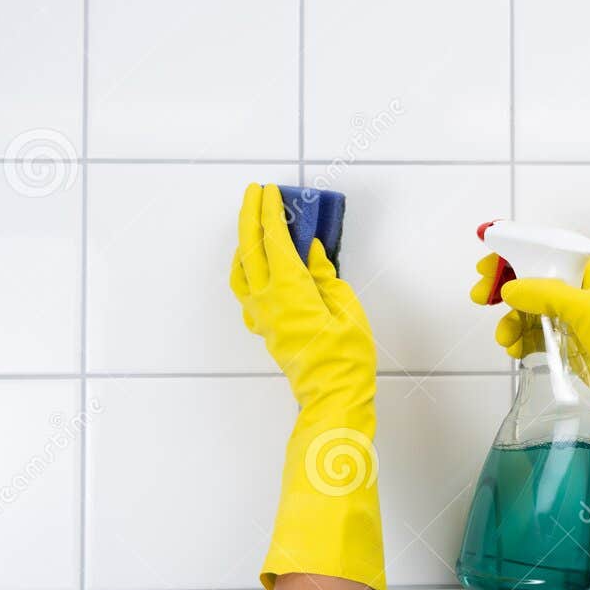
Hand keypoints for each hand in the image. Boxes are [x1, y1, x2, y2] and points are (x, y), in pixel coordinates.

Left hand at [232, 184, 385, 589]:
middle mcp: (268, 300)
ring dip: (244, 243)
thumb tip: (310, 254)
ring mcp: (262, 316)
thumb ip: (325, 276)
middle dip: (251, 217)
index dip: (270, 212)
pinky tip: (257, 264)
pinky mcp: (265, 328)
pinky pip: (247, 291)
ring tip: (253, 225)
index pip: (274, 240)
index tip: (269, 191)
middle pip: (250, 249)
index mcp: (290, 290)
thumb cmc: (346, 359)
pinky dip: (247, 268)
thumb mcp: (346, 308)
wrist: (334, 398)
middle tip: (255, 193)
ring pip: (242, 270)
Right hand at [470, 252, 589, 564]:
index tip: (487, 266)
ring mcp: (570, 322)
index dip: (513, 255)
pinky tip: (514, 350)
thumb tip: (509, 289)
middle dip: (503, 289)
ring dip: (509, 321)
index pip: (543, 253)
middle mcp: (576, 294)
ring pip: (527, 312)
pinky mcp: (567, 348)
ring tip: (505, 339)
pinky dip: (520, 341)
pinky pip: (534, 337)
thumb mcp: (585, 310)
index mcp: (584, 275)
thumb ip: (545, 294)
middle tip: (479, 297)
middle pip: (529, 281)